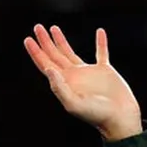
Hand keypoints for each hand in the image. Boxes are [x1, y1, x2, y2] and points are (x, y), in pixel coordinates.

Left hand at [24, 24, 141, 140]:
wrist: (118, 118)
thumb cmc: (96, 115)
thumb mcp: (73, 104)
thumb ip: (59, 88)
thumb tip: (49, 69)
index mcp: (63, 83)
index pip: (45, 64)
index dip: (36, 52)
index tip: (28, 39)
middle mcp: (73, 76)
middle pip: (54, 55)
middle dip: (44, 42)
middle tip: (37, 27)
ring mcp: (88, 73)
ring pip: (70, 52)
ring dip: (61, 40)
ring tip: (53, 28)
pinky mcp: (104, 71)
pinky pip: (102, 53)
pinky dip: (101, 42)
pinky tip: (99, 32)